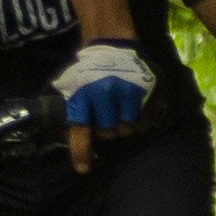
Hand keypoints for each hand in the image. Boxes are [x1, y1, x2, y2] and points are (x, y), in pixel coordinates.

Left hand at [53, 37, 150, 167]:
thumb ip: (71, 111)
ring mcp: (132, 91)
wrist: (112, 44)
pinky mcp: (151, 90)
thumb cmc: (88, 71)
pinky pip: (148, 120)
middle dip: (107, 128)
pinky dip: (143, 119)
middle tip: (107, 115)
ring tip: (122, 110)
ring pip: (129, 128)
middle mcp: (107, 93)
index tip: (83, 170)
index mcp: (84, 94)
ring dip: (125, 124)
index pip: (81, 131)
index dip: (81, 152)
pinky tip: (138, 107)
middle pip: (109, 133)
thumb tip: (63, 137)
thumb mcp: (71, 87)